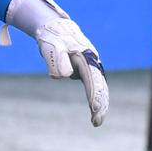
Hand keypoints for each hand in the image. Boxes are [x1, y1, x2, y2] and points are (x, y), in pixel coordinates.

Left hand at [4, 0, 108, 126]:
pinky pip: (91, 85)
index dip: (94, 96)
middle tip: (97, 123)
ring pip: (97, 87)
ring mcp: (89, 67)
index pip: (92, 80)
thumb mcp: (51, 48)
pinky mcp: (84, 70)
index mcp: (86, 57)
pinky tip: (93, 108)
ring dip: (99, 103)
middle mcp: (92, 63)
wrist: (54, 27)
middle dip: (100, 104)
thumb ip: (56, 61)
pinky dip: (94, 98)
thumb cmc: (52, 37)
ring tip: (97, 120)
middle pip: (99, 87)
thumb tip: (62, 76)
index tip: (95, 110)